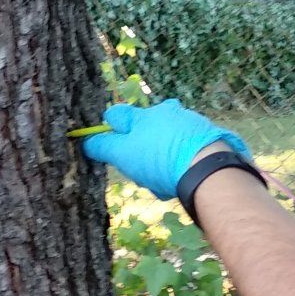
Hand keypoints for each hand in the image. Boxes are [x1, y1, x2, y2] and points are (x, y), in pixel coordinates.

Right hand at [79, 100, 251, 199]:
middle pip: (144, 130)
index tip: (110, 146)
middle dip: (140, 150)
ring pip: (165, 142)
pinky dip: (180, 163)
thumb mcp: (123, 155)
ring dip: (161, 161)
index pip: (117, 114)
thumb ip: (103, 147)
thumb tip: (86, 142)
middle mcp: (166, 112)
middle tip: (141, 171)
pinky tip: (181, 181)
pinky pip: (185, 149)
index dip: (110, 130)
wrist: (207, 168)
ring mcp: (189, 123)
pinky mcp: (208, 137)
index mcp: (143, 115)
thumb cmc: (158, 160)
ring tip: (164, 183)